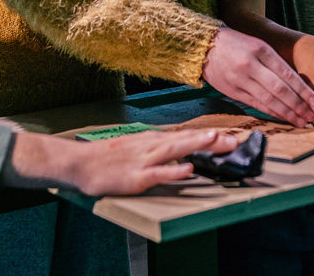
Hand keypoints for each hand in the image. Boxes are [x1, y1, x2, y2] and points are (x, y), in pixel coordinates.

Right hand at [4, 129, 238, 196]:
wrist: (80, 163)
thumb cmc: (108, 158)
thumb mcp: (135, 147)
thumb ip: (158, 149)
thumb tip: (181, 151)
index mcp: (152, 140)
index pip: (185, 135)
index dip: (208, 136)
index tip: (229, 136)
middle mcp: (151, 146)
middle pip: (185, 139)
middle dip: (210, 139)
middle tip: (234, 138)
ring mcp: (143, 160)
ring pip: (175, 150)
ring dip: (196, 145)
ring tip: (217, 141)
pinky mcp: (135, 177)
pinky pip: (157, 174)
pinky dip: (173, 171)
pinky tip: (187, 169)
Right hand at [202, 26, 313, 126]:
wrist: (204, 45)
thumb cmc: (236, 44)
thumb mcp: (258, 45)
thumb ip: (276, 63)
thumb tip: (299, 85)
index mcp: (261, 50)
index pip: (288, 75)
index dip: (304, 91)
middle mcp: (251, 65)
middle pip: (280, 90)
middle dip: (299, 105)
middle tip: (312, 116)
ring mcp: (240, 79)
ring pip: (269, 100)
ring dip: (287, 113)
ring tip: (301, 121)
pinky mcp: (232, 91)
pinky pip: (256, 104)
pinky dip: (271, 112)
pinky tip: (282, 117)